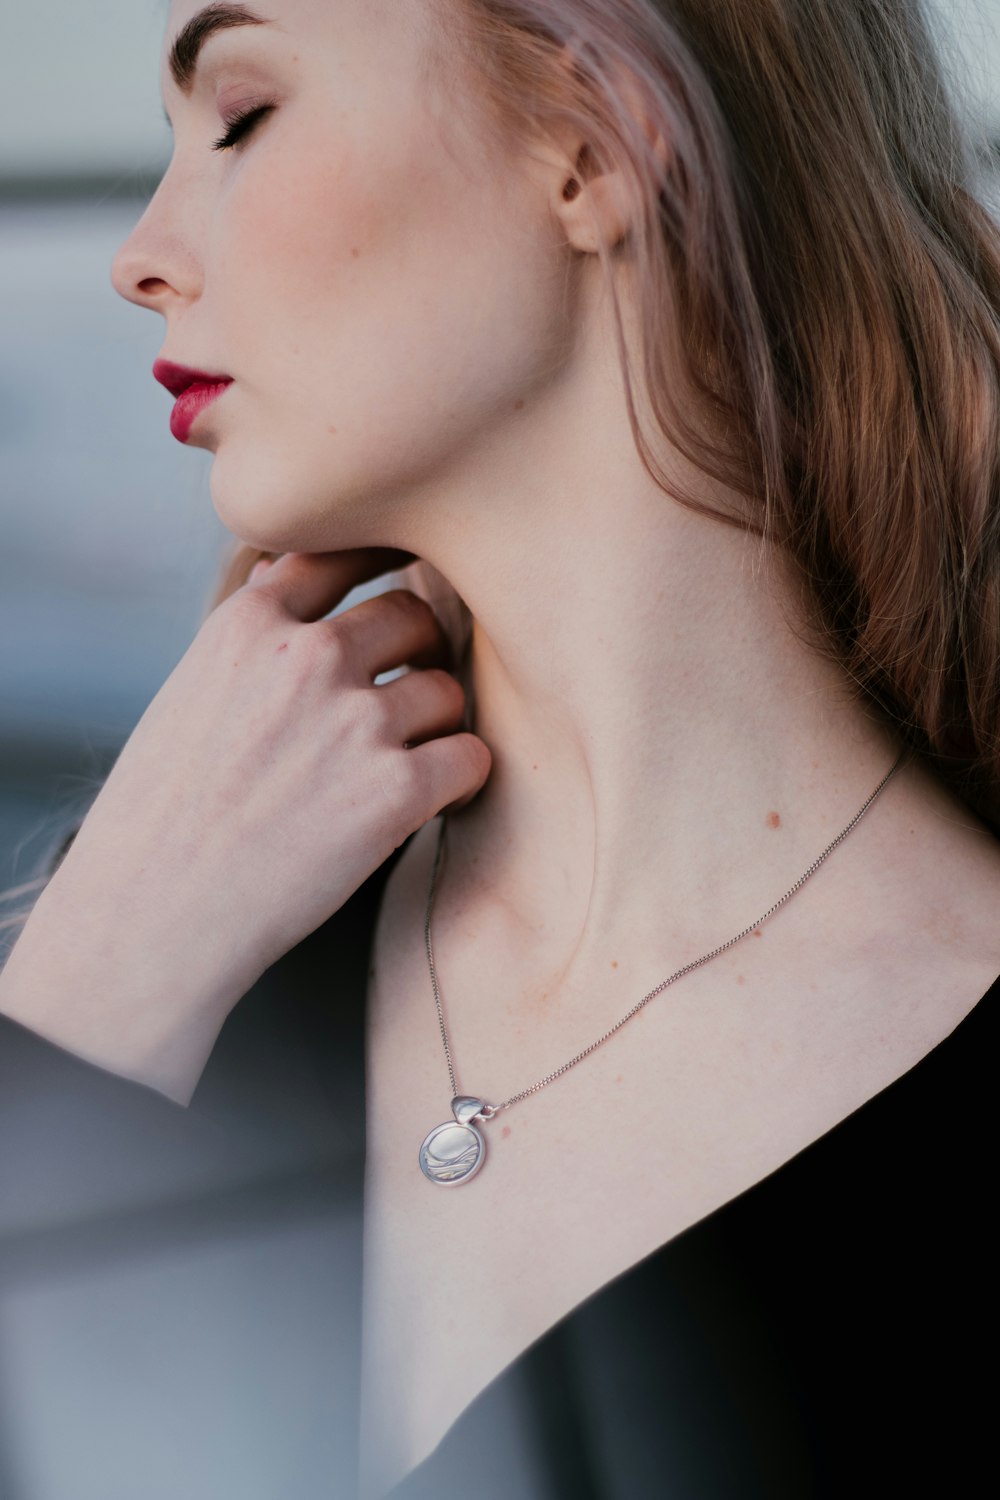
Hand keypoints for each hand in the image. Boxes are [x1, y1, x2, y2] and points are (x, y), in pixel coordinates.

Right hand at [0, 549, 490, 1099]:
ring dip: (435, 724)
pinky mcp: (395, 791)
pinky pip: (470, 756)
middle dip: (416, 654)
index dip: (379, 567)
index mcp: (249, 625)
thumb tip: (284, 573)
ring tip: (402, 765)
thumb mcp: (188, 694)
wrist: (150, 918)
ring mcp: (357, 722)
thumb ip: (249, 636)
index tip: (391, 596)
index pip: (341, 552)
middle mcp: (307, 658)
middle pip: (412, 615)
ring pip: (446, 688)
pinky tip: (428, 802)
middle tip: (403, 697)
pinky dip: (458, 779)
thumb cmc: (161, 816)